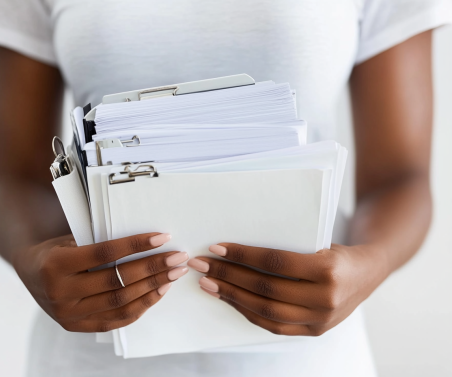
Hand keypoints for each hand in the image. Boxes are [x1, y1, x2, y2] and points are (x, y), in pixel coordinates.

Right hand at [12, 232, 188, 331]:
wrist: (29, 271)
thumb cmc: (57, 248)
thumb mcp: (71, 238)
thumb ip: (100, 242)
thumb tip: (148, 241)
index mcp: (56, 264)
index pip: (104, 254)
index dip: (136, 245)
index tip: (162, 237)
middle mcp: (60, 292)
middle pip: (117, 281)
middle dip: (153, 268)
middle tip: (178, 258)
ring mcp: (68, 314)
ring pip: (120, 303)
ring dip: (153, 288)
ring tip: (173, 274)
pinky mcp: (76, 326)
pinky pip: (116, 320)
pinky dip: (141, 306)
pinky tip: (159, 292)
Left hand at [188, 243, 386, 335]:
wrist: (369, 272)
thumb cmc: (335, 249)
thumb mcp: (316, 239)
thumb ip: (284, 247)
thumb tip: (235, 247)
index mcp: (328, 269)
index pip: (274, 262)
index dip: (242, 256)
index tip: (216, 248)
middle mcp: (326, 298)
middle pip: (265, 289)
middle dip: (228, 276)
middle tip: (202, 265)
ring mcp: (321, 320)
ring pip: (266, 311)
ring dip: (232, 297)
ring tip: (208, 283)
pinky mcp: (315, 331)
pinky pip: (274, 325)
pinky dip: (248, 312)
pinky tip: (229, 298)